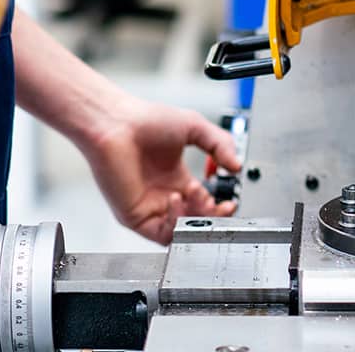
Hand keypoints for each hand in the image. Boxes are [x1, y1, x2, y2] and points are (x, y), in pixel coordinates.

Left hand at [78, 96, 241, 243]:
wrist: (116, 123)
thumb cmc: (145, 120)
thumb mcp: (194, 126)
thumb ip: (221, 144)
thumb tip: (238, 166)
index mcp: (177, 178)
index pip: (204, 204)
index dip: (219, 207)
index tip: (231, 202)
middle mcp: (164, 195)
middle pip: (196, 220)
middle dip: (212, 215)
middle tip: (219, 203)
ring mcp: (150, 208)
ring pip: (181, 231)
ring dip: (195, 218)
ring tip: (197, 195)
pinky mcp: (136, 217)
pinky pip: (161, 234)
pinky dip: (174, 222)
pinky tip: (176, 199)